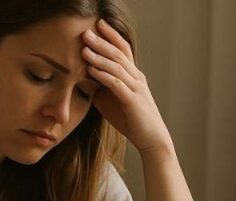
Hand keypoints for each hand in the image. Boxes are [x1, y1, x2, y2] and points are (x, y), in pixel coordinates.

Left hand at [82, 19, 171, 154]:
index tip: (98, 24)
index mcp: (134, 75)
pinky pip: (116, 83)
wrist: (152, 139)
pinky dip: (103, 75)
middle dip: (102, 41)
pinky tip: (91, 70)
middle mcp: (137, 77)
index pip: (123, 49)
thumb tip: (83, 80)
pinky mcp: (132, 100)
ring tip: (84, 48)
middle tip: (86, 31)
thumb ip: (102, 88)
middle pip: (119, 53)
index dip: (111, 35)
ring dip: (99, 56)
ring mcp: (136, 88)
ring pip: (117, 66)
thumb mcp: (113, 101)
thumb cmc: (132, 121)